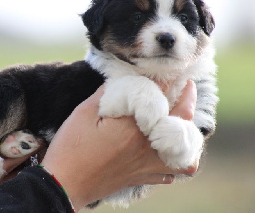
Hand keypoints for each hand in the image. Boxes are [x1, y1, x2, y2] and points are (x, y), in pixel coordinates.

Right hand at [41, 80, 197, 210]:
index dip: (166, 79)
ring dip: (188, 133)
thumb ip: (106, 93)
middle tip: (189, 86)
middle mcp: (147, 146)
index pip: (160, 95)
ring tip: (182, 121)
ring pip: (186, 151)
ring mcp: (148, 164)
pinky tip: (167, 149)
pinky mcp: (142, 177)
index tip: (167, 69)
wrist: (65, 184)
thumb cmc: (70, 148)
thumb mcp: (84, 113)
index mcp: (133, 127)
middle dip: (189, 98)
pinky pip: (172, 172)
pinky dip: (176, 159)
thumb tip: (121, 80)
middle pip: (182, 119)